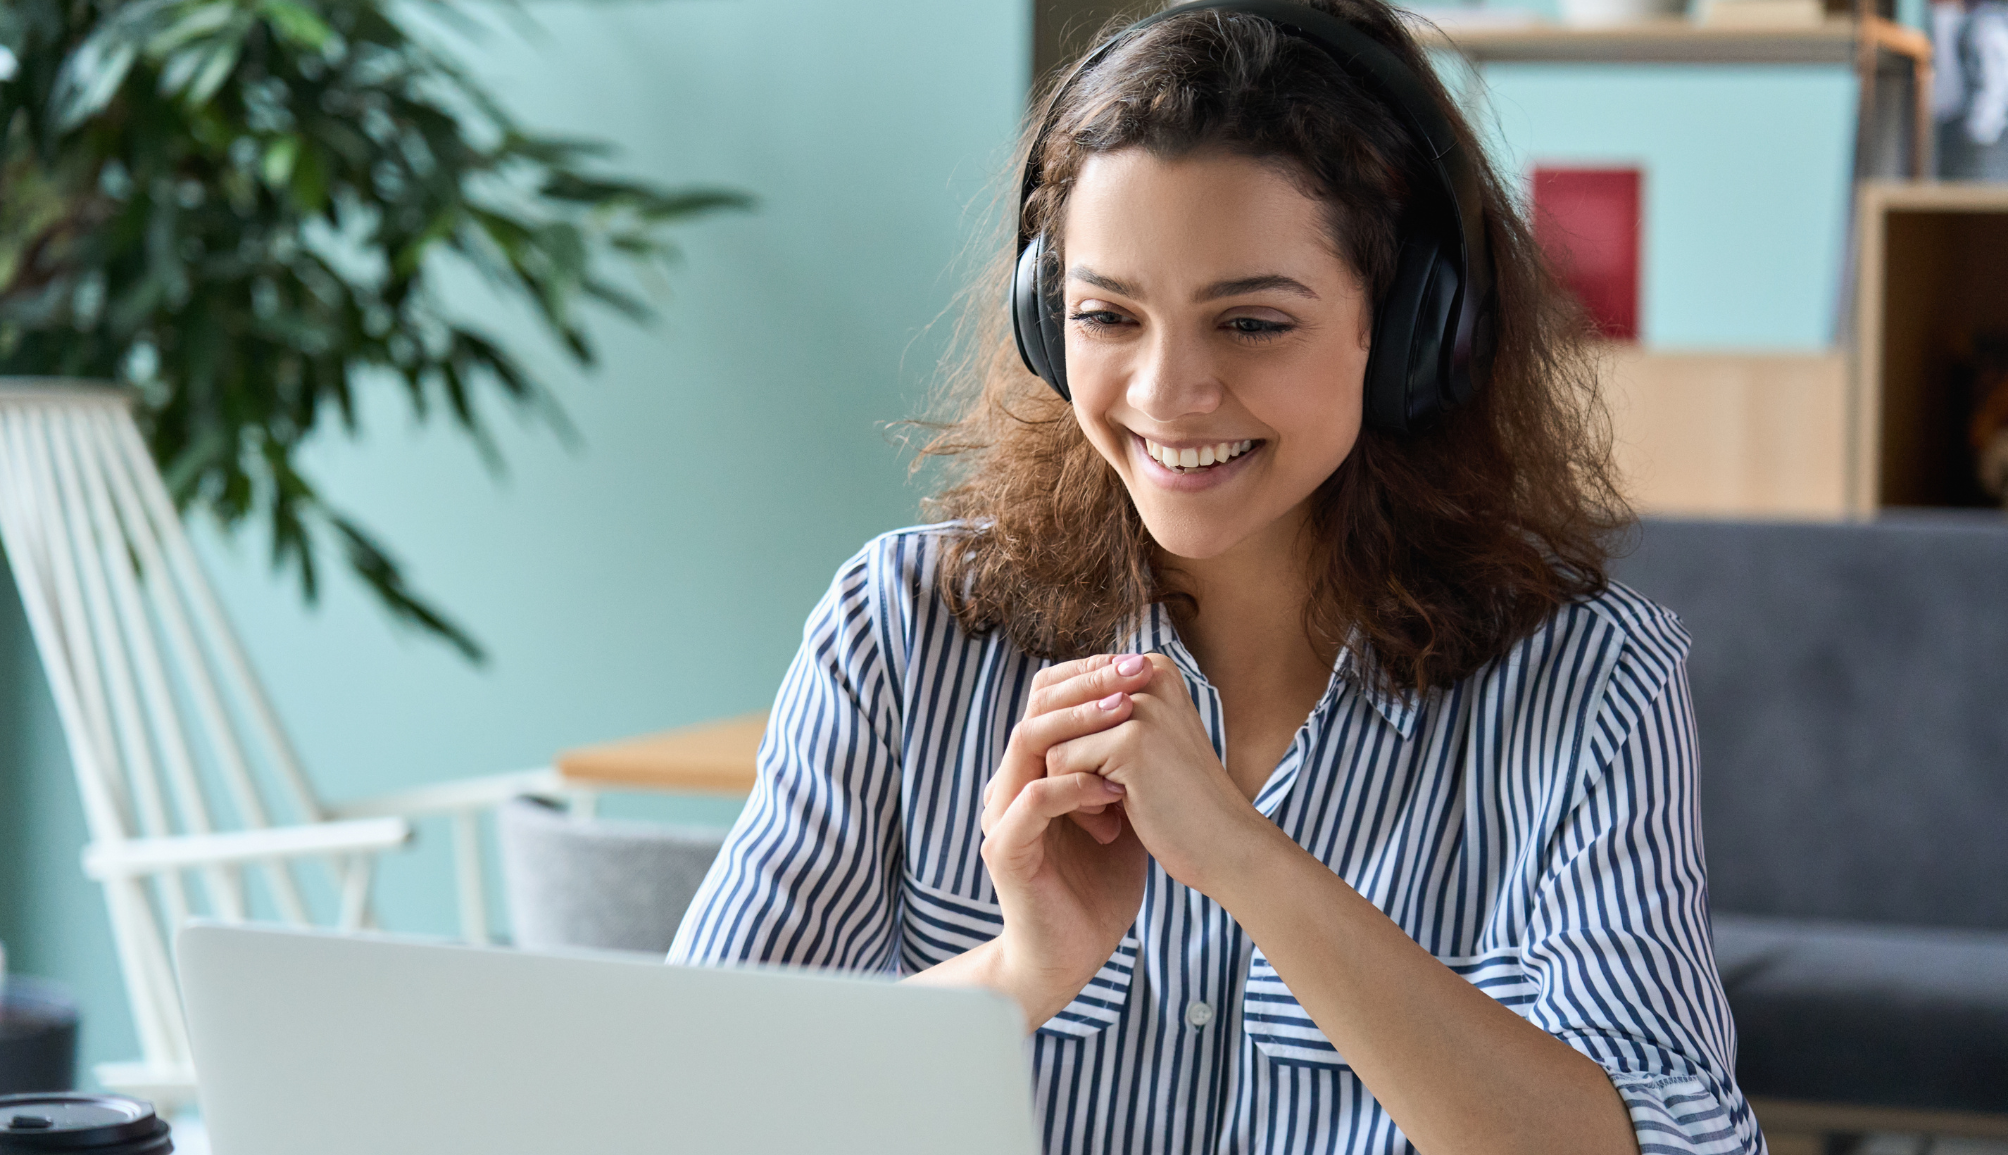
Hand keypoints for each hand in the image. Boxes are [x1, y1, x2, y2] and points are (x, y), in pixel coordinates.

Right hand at [976, 654, 1154, 1025]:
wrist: (1070, 953)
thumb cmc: (1098, 886)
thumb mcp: (1122, 812)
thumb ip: (1126, 766)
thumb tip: (1164, 716)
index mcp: (1034, 770)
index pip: (1050, 700)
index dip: (1091, 675)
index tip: (1140, 663)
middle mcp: (1011, 784)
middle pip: (1035, 708)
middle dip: (1088, 684)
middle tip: (1135, 673)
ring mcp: (1003, 815)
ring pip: (1027, 742)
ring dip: (1079, 724)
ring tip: (1124, 716)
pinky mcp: (1006, 849)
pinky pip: (1033, 800)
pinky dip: (1075, 787)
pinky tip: (1115, 791)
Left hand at [1044, 654, 1271, 895]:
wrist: (1225, 847)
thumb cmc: (1180, 801)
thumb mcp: (1142, 743)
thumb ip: (1100, 713)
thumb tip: (1038, 693)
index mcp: (1152, 667)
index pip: (1069, 693)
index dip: (1073, 743)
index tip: (1109, 778)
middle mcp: (1148, 674)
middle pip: (1057, 715)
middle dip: (1068, 764)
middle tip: (1101, 802)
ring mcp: (1141, 706)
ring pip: (1052, 739)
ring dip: (1069, 785)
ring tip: (1109, 811)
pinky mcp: (1131, 740)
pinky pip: (1060, 764)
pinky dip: (1077, 802)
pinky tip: (1112, 822)